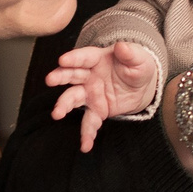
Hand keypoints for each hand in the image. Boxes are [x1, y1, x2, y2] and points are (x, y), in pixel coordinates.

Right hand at [45, 40, 159, 151]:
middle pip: (71, 75)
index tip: (62, 60)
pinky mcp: (96, 110)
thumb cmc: (137, 67)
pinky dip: (87, 133)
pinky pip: (89, 122)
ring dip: (64, 105)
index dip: (73, 58)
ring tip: (56, 114)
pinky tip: (85, 145)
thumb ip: (130, 53)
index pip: (84, 57)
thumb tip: (121, 46)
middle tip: (49, 79)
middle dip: (60, 77)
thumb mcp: (139, 59)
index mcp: (97, 59)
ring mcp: (90, 94)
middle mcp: (89, 76)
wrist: (143, 87)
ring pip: (73, 98)